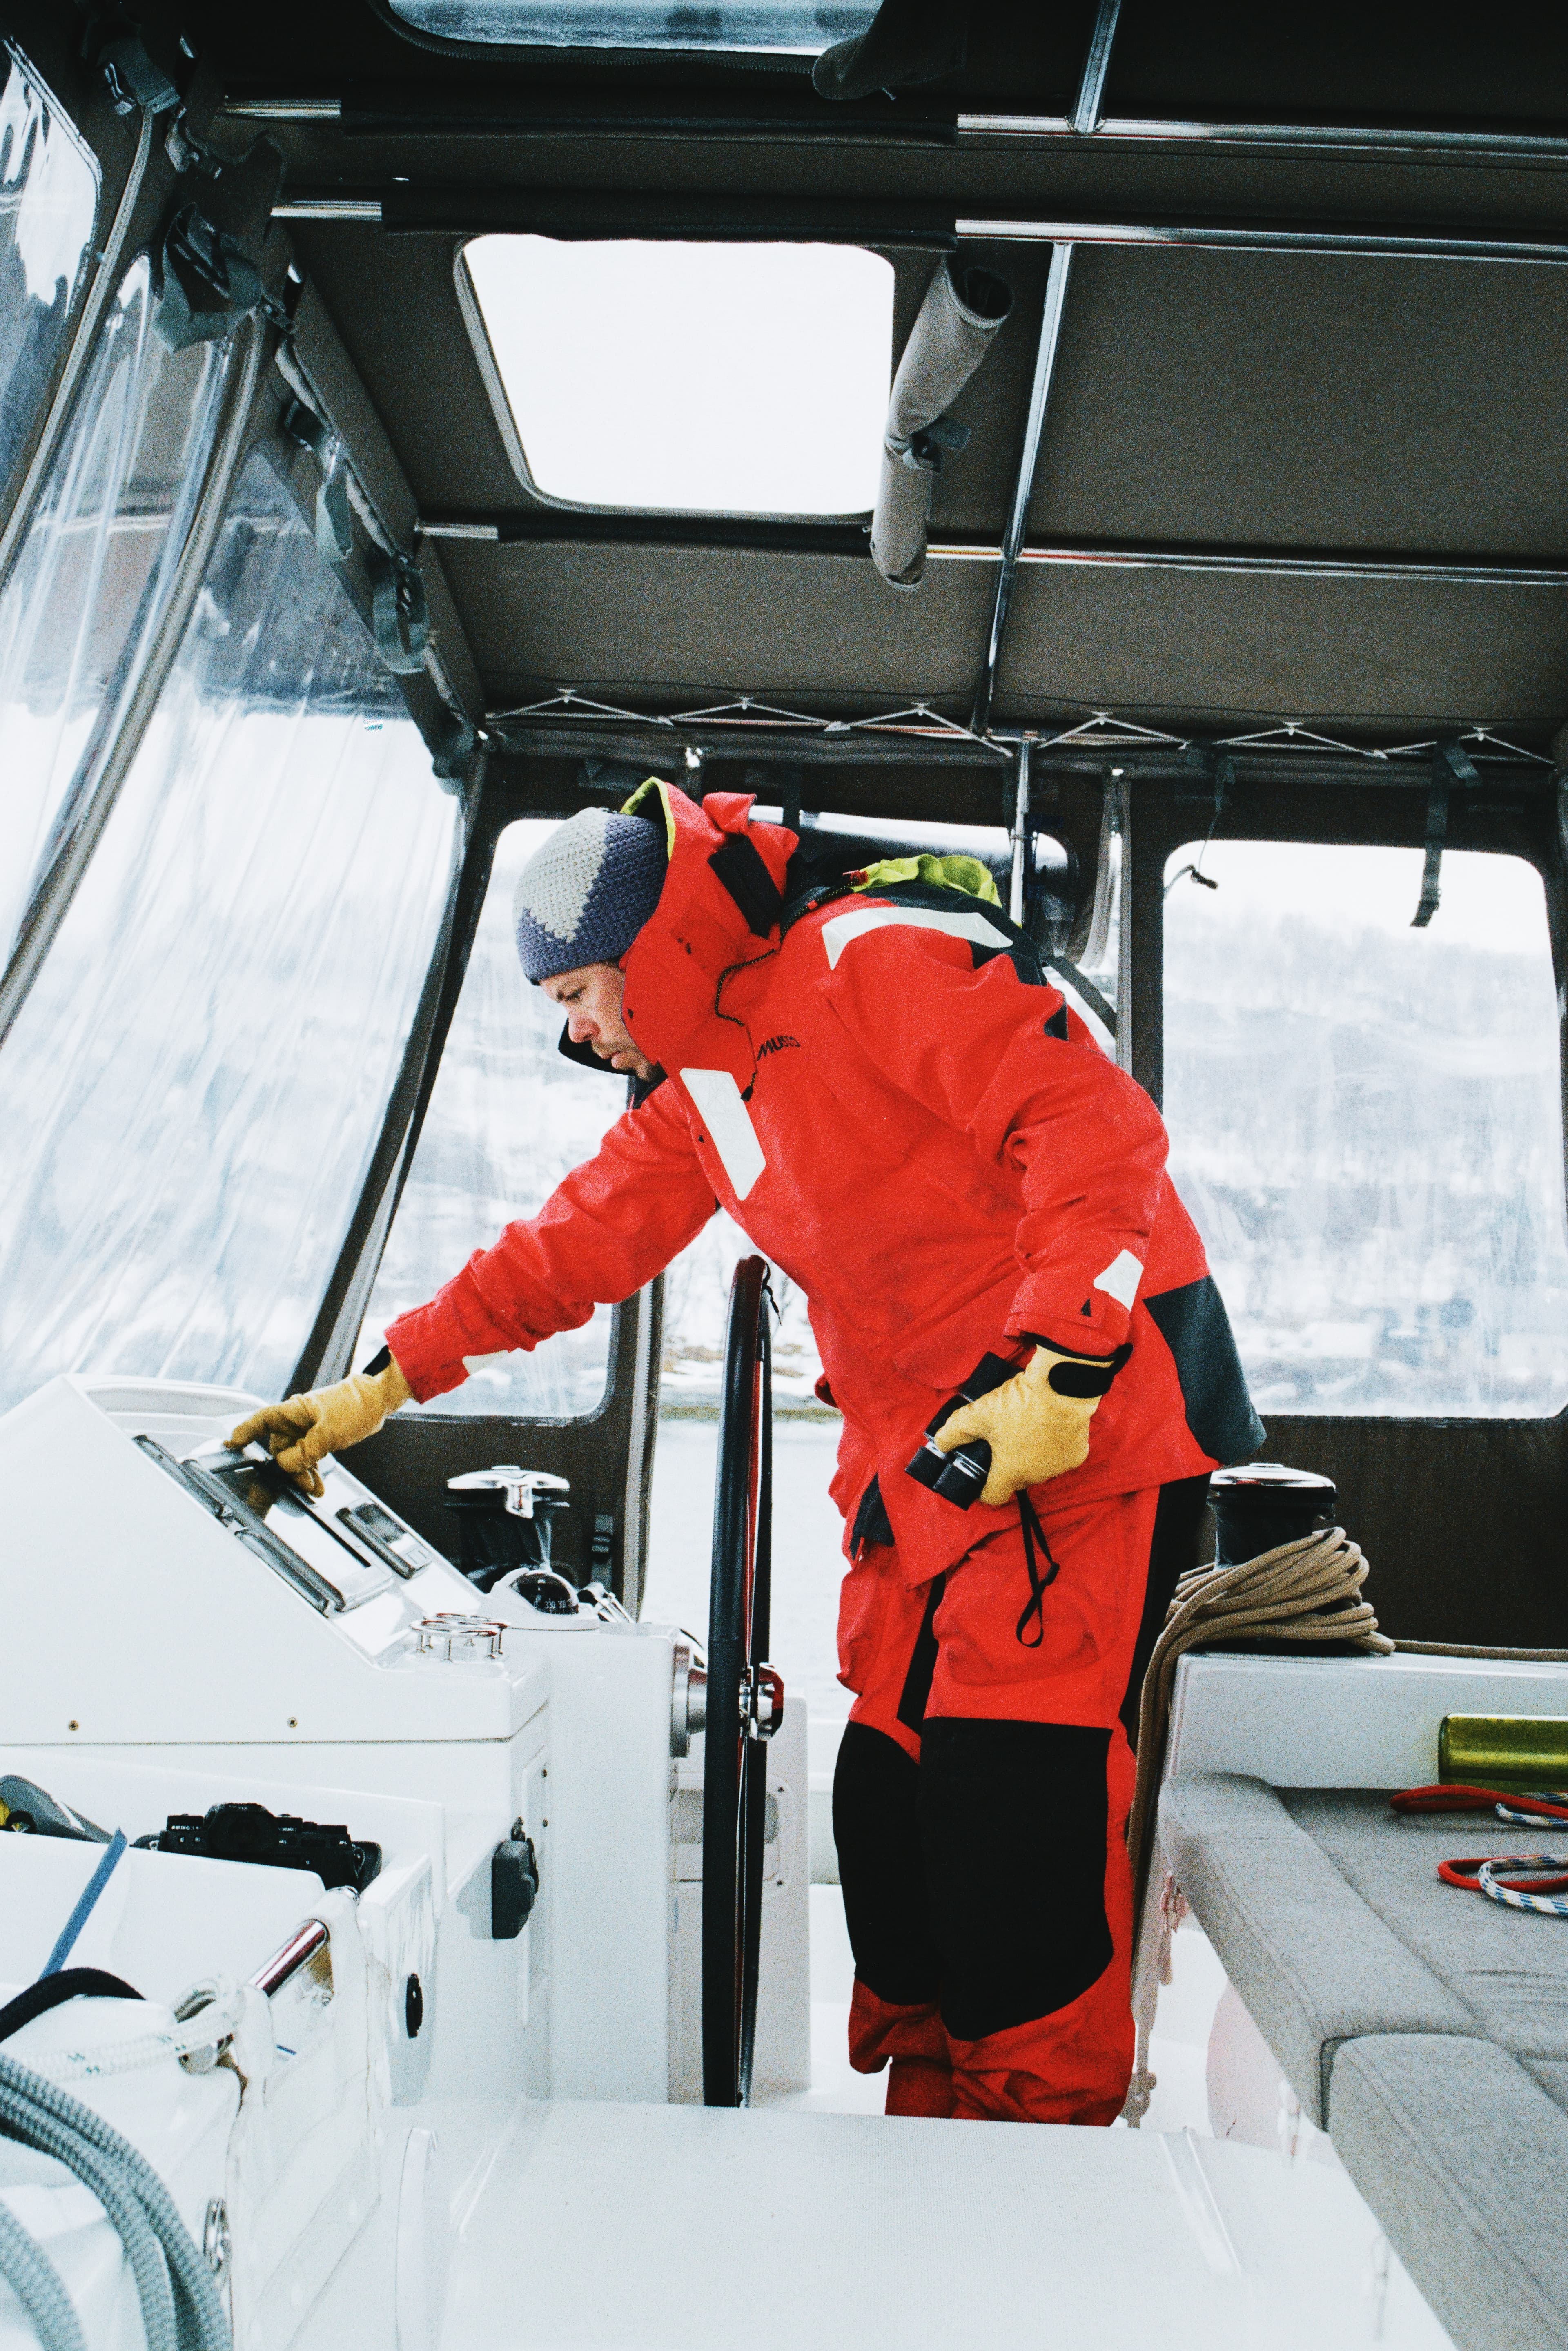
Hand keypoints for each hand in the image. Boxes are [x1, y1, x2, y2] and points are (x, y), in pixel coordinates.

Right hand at [227, 1358, 412, 1494]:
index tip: (230, 1444)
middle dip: (288, 1468)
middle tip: (303, 1485)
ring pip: (294, 1456)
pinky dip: (311, 1470)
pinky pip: (308, 1456)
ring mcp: (308, 1429)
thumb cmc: (355, 1406)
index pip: (261, 1421)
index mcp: (293, 1412)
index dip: (244, 1432)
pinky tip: (317, 1486)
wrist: (378, 1400)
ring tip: (314, 1490)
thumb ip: (305, 1452)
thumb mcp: (329, 1433)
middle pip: (279, 1448)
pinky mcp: (320, 1436)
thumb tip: (286, 1465)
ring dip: (302, 1473)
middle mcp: (296, 1420)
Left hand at [932, 1346, 1115, 1508]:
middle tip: (1000, 1441)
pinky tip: (1046, 1427)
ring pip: (1039, 1467)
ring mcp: (1059, 1467)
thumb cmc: (1019, 1405)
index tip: (979, 1475)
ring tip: (1024, 1429)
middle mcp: (1036, 1477)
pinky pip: (1060, 1456)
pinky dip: (1052, 1446)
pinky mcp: (1077, 1454)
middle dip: (1007, 1465)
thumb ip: (954, 1432)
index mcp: (1011, 1473)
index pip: (992, 1497)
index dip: (982, 1489)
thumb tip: (940, 1443)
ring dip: (1031, 1456)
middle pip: (1016, 1479)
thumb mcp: (978, 1415)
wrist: (1061, 1386)